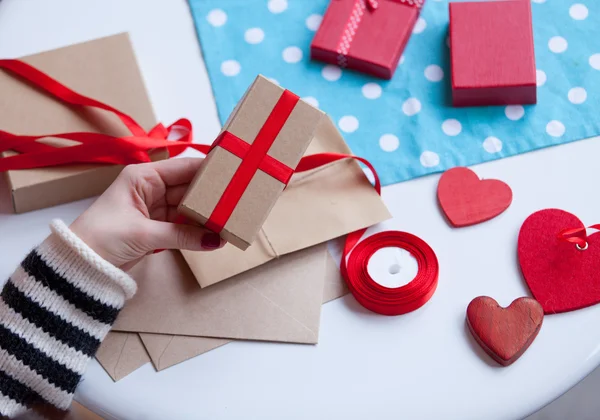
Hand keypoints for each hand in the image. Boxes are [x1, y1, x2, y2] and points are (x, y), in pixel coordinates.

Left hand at [70, 158, 224, 269]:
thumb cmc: (102, 236)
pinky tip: (215, 233)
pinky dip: (197, 230)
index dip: (209, 171)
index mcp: (144, 176)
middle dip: (213, 195)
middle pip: (190, 188)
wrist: (78, 265)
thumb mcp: (144, 233)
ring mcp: (155, 208)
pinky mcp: (156, 228)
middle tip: (239, 200)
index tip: (235, 173)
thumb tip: (216, 240)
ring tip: (231, 218)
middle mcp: (151, 188)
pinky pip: (183, 225)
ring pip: (189, 207)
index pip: (184, 168)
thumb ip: (182, 235)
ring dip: (207, 214)